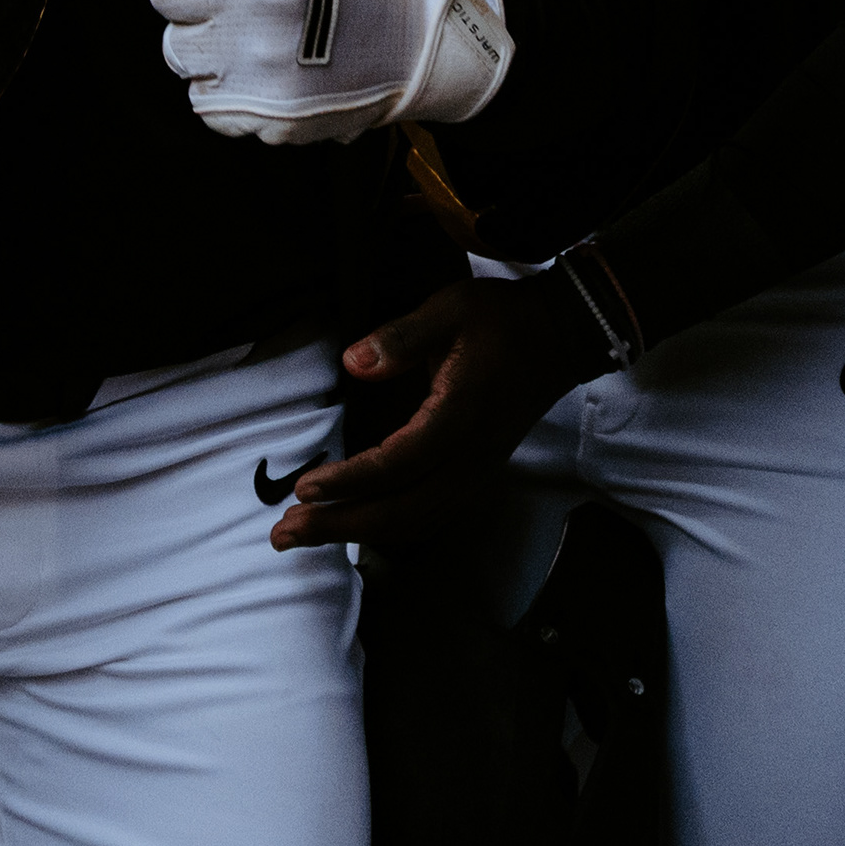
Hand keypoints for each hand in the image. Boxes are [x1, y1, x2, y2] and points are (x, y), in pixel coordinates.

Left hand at [265, 275, 607, 551]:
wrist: (561, 337)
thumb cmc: (503, 321)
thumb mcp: (450, 310)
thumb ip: (400, 337)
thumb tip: (352, 362)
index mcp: (462, 416)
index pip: (400, 462)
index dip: (351, 481)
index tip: (304, 489)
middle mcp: (471, 457)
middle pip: (402, 510)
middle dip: (340, 525)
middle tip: (283, 533)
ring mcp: (477, 472)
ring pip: (414, 521)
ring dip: (358, 532)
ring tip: (303, 535)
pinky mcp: (475, 474)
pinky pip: (428, 515)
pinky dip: (386, 527)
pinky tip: (353, 525)